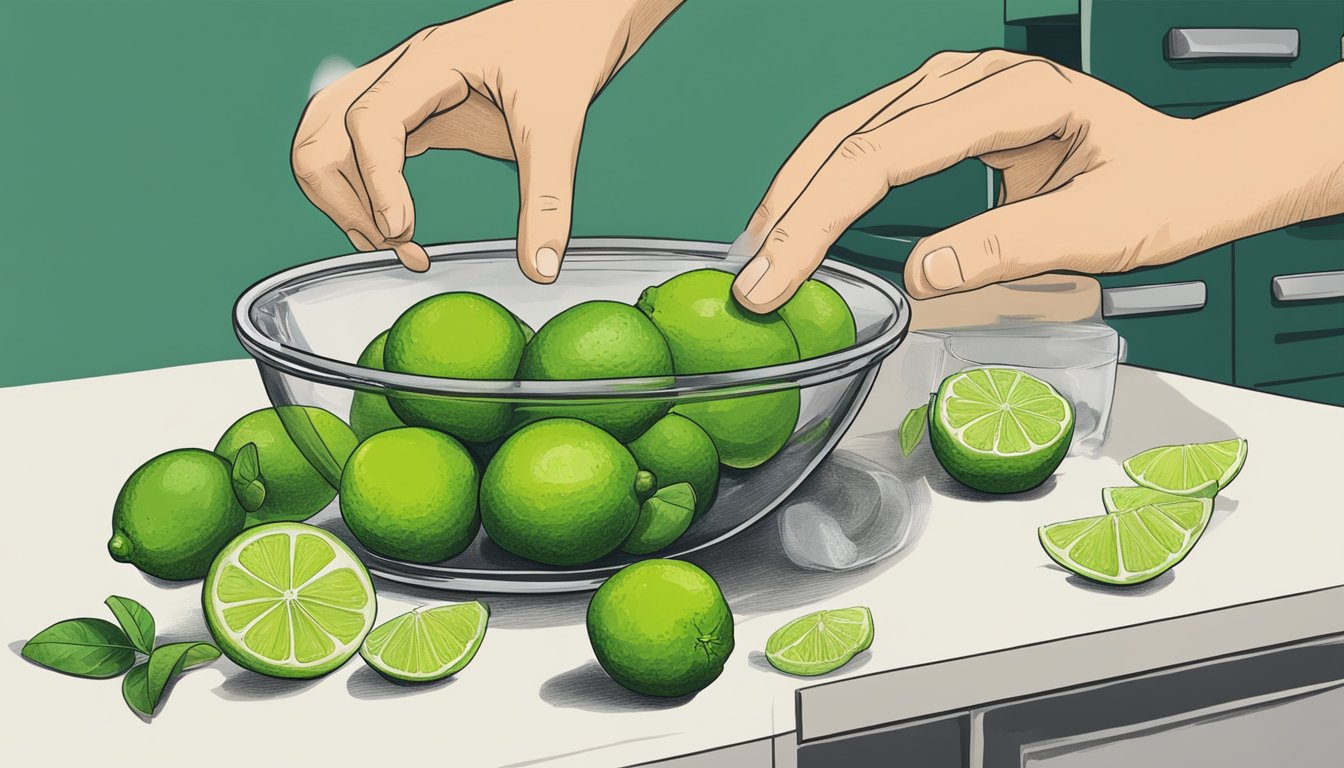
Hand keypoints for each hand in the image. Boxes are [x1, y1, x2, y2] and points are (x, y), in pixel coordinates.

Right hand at [292, 0, 678, 279]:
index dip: (377, 182)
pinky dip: (363, 194)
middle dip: (345, 198)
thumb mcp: (560, 124)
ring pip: (324, 142)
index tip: (402, 231)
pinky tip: (399, 229)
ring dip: (343, 200)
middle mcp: (399, 73)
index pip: (369, 121)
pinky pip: (355, 152)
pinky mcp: (408, 112)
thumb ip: (548, 198)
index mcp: (429, 61)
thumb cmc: (565, 50)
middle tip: (398, 243)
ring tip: (394, 243)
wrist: (576, 23)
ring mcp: (396, 91)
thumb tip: (541, 267)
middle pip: (321, 133)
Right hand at [732, 50, 1343, 310]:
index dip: (818, 218)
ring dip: (794, 198)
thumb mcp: (1102, 229)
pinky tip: (797, 223)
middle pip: (848, 139)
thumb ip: (1011, 246)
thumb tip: (920, 275)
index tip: (778, 276)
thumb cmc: (1158, 189)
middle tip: (751, 287)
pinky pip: (865, 142)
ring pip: (844, 135)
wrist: (1186, 171)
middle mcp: (969, 79)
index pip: (883, 153)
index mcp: (1011, 95)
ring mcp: (951, 90)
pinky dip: (822, 187)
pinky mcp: (942, 113)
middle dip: (789, 215)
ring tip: (758, 260)